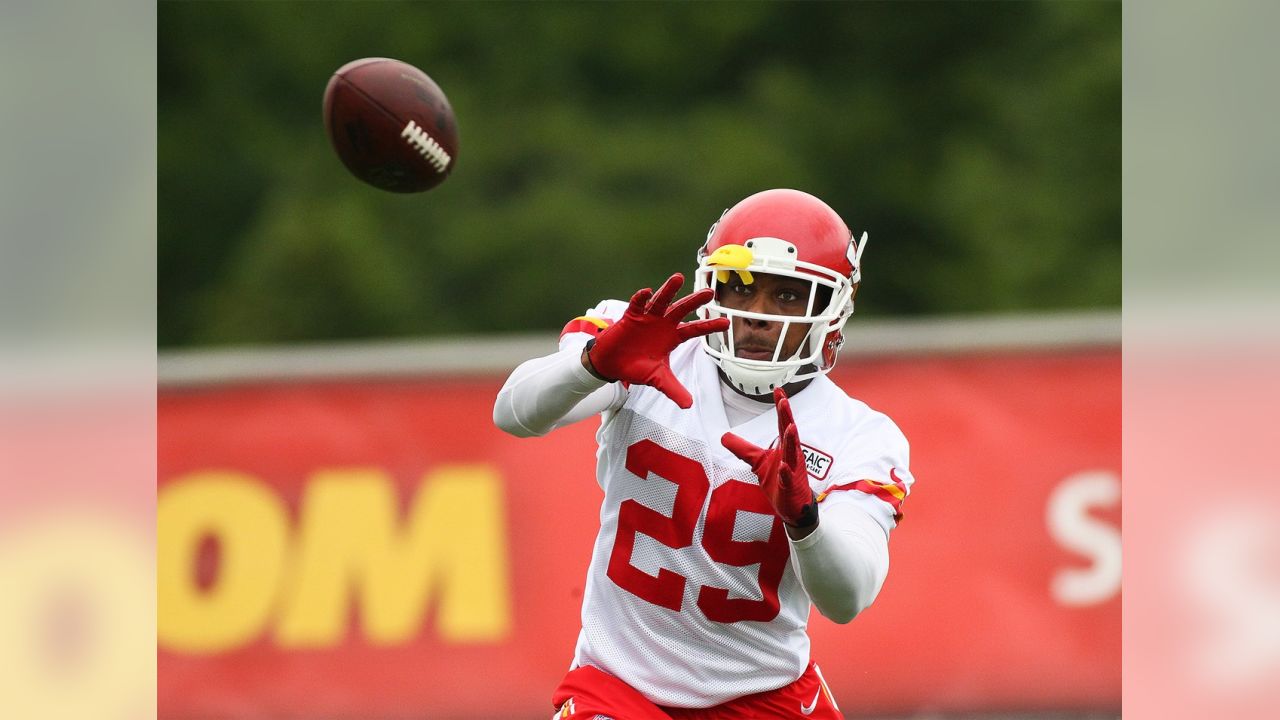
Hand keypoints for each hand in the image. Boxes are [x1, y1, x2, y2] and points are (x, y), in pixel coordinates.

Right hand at [586, 273, 728, 408]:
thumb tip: (688, 405)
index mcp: (672, 337)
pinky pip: (637, 305)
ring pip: (661, 301)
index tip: (726, 323)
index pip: (695, 329)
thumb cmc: (636, 367)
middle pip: (681, 309)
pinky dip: (641, 298)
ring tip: (678, 278)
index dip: (709, 326)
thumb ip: (673, 389)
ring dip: (668, 290)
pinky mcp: (631, 316)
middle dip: (695, 301)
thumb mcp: (657, 379)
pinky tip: (647, 292)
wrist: (612, 365)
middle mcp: (663, 324)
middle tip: (709, 292)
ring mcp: (647, 318)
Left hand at [721, 388, 817, 529]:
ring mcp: (793, 470)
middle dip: (787, 416)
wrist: (792, 507)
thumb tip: (724, 437)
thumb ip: (743, 449)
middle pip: (789, 432)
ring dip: (791, 439)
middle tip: (783, 400)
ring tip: (790, 426)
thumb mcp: (757, 462)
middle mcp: (791, 455)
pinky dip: (786, 472)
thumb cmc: (778, 481)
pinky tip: (784, 466)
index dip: (781, 407)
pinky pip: (788, 478)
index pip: (782, 423)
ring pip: (793, 453)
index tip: (778, 390)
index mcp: (784, 447)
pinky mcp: (791, 486)